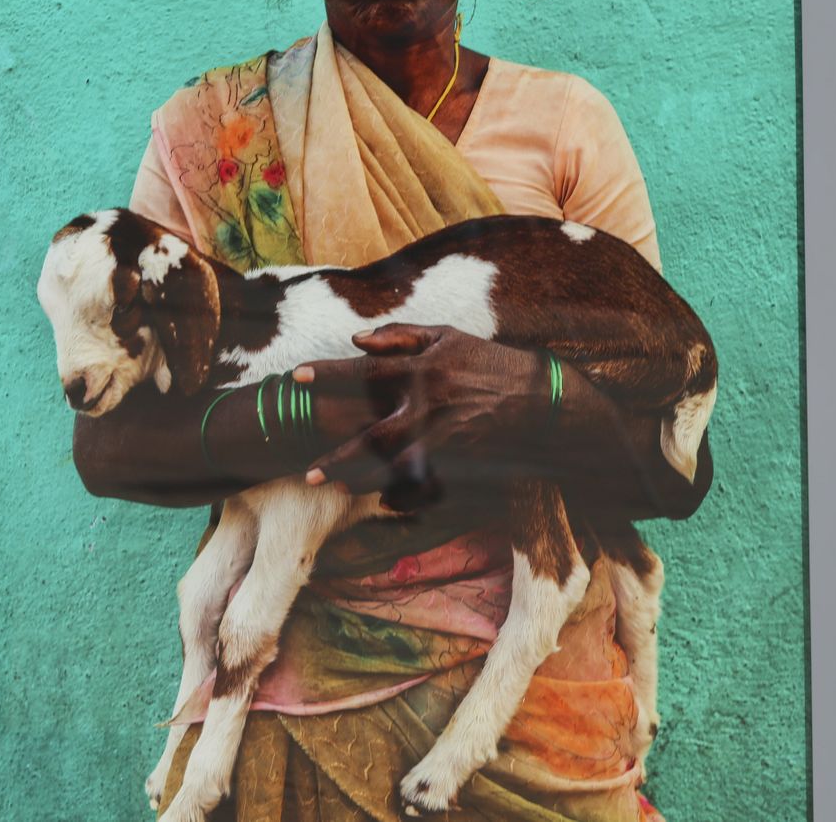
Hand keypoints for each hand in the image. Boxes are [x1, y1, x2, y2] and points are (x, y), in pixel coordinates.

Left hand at [292, 324, 541, 508]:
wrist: (539, 395)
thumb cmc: (490, 360)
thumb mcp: (448, 335)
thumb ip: (401, 334)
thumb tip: (356, 339)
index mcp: (423, 367)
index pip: (366, 370)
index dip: (329, 373)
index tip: (296, 377)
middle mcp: (430, 403)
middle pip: (374, 434)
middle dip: (339, 455)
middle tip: (309, 472)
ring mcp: (446, 433)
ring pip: (395, 464)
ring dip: (365, 479)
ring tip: (337, 487)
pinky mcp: (463, 455)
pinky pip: (426, 481)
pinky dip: (405, 494)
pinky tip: (383, 500)